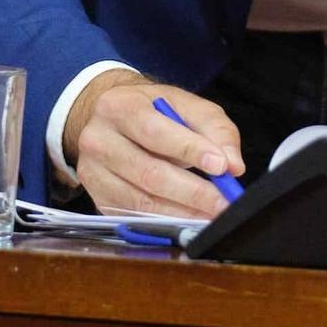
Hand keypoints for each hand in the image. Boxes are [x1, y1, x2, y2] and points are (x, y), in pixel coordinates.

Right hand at [63, 68, 244, 218]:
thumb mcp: (186, 105)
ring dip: (182, 212)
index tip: (221, 166)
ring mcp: (92, 172)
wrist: (113, 118)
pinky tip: (188, 221)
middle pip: (149, 172)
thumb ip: (215, 129)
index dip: (190, 151)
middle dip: (193, 192)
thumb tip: (233, 165)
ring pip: (141, 200)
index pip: (155, 132)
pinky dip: (166, 221)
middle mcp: (98, 139)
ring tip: (212, 215)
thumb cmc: (153, 110)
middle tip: (224, 202)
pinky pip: (134, 216)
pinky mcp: (98, 197)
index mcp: (119, 107)